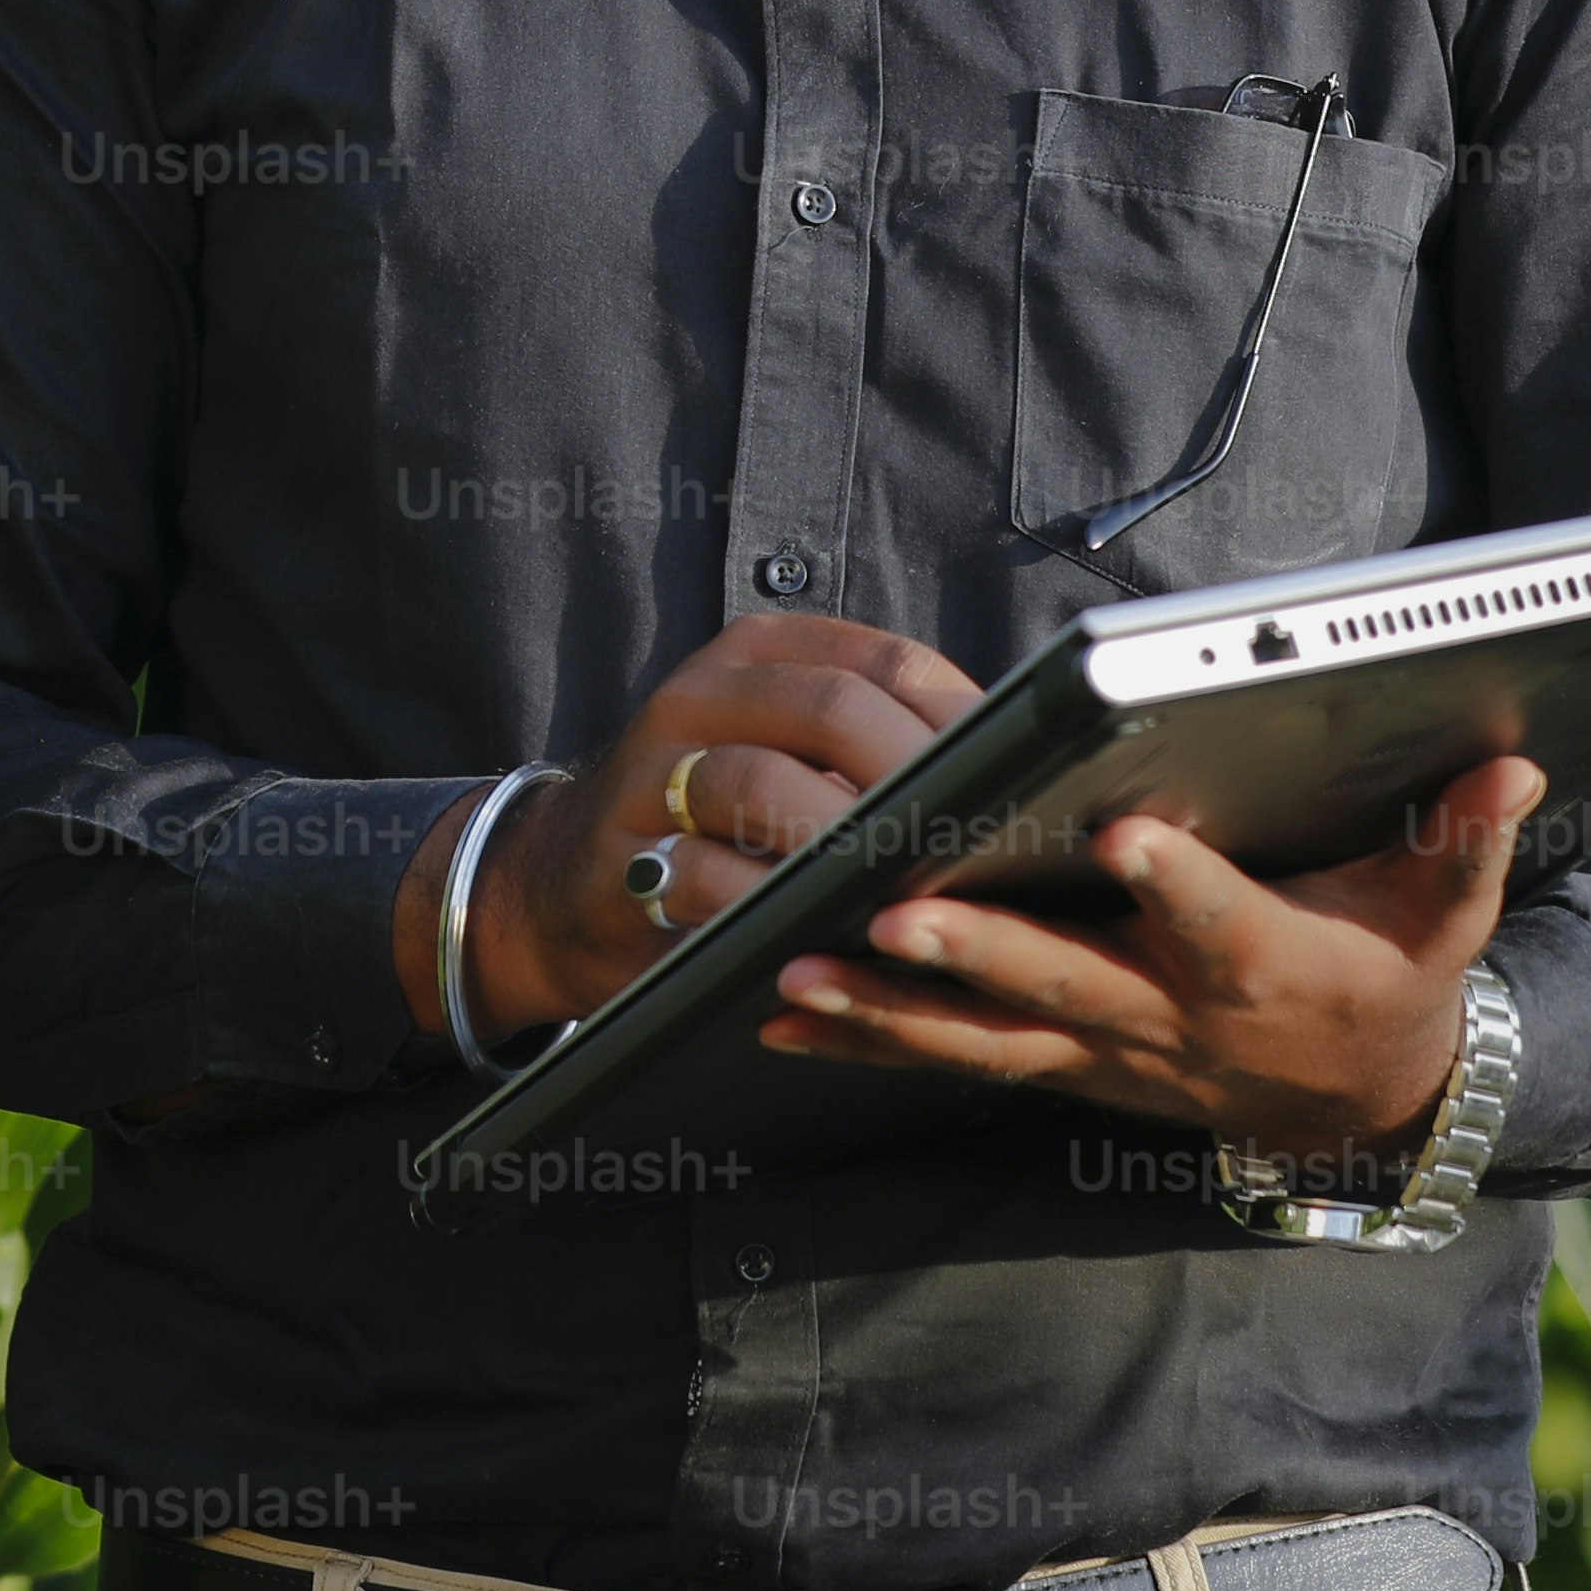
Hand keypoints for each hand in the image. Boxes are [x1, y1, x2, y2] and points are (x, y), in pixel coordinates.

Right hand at [395, 614, 979, 1047]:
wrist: (562, 884)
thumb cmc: (716, 823)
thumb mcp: (788, 755)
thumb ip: (876, 749)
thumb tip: (1028, 784)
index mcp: (762, 653)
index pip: (888, 661)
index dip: (964, 721)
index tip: (1028, 782)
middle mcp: (702, 691)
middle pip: (834, 708)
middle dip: (916, 778)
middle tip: (979, 843)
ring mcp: (653, 768)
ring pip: (763, 782)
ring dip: (845, 842)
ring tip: (908, 888)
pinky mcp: (621, 851)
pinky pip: (702, 874)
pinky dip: (770, 906)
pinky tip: (821, 936)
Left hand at [750, 754, 1546, 1150]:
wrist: (1359, 1099)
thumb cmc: (1392, 970)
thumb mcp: (1443, 911)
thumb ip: (1464, 838)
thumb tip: (1510, 762)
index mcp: (1263, 963)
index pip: (1220, 919)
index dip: (1179, 882)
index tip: (1124, 833)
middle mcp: (1170, 1017)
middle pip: (1064, 984)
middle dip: (979, 953)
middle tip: (892, 917)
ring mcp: (1103, 1051)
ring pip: (980, 1037)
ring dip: (881, 1012)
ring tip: (787, 978)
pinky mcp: (1056, 1063)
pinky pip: (947, 1057)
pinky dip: (862, 1043)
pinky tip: (770, 1016)